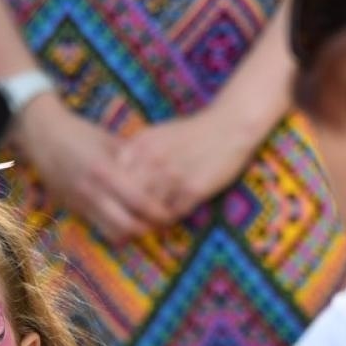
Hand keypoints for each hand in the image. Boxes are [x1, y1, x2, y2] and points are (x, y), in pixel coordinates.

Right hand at [11, 97, 170, 244]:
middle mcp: (92, 192)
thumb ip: (134, 158)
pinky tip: (124, 219)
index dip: (158, 212)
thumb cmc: (80, 133)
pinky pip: (98, 228)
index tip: (171, 211)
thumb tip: (162, 171)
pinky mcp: (73, 210)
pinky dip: (114, 229)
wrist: (42, 137)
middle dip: (147, 229)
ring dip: (130, 233)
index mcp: (104, 171)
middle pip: (127, 226)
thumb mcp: (110, 140)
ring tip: (144, 224)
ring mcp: (80, 204)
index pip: (139, 202)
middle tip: (161, 223)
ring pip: (112, 233)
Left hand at [115, 106, 264, 222]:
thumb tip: (114, 181)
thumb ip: (135, 154)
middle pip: (129, 198)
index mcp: (141, 145)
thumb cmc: (192, 132)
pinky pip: (173, 214)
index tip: (120, 203)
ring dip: (152, 217)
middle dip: (131, 211)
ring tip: (154, 218)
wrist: (230, 125)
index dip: (116, 195)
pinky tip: (175, 212)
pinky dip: (172, 217)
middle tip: (134, 220)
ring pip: (150, 210)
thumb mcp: (156, 135)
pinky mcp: (192, 189)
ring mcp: (172, 176)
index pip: (114, 179)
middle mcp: (153, 160)